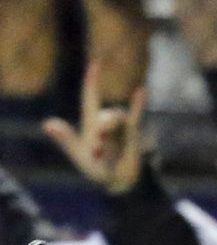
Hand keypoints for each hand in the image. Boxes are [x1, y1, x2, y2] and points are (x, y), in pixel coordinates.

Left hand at [42, 65, 146, 194]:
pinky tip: (141, 90)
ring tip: (106, 151)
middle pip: (106, 112)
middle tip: (98, 149)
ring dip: (113, 131)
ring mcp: (121, 127)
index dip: (92, 80)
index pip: (90, 96)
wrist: (119, 181)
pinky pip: (138, 116)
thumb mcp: (80, 155)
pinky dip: (138, 104)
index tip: (97, 62)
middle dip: (104, 127)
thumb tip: (47, 123)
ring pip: (120, 116)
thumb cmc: (97, 170)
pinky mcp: (133, 134)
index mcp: (89, 123)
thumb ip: (66, 139)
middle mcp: (105, 121)